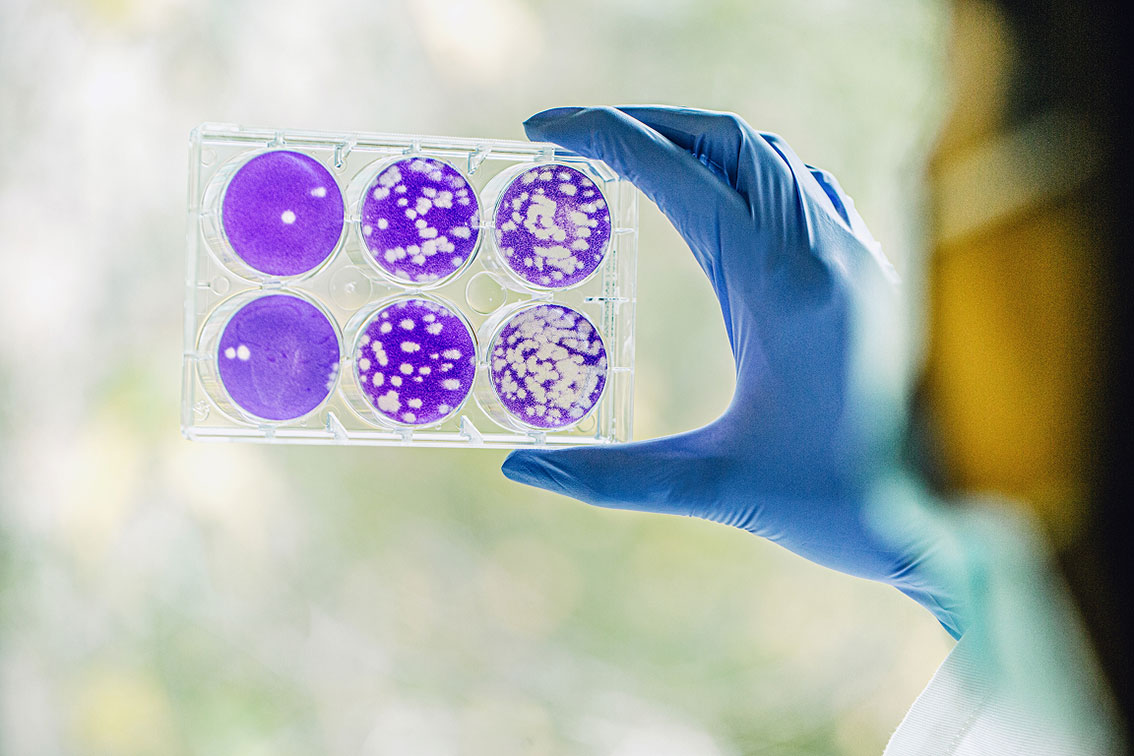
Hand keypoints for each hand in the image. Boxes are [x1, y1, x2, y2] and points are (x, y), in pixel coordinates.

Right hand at [501, 106, 964, 637]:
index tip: (544, 127)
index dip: (602, 137)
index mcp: (778, 284)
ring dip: (697, 144)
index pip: (678, 173)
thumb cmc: (834, 503)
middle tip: (578, 139)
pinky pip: (805, 188)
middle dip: (645, 124)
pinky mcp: (869, 270)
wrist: (943, 515)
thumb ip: (609, 478)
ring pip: (770, 156)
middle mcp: (823, 249)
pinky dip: (748, 174)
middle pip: (726, 139)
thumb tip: (522, 470)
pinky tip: (720, 206)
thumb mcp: (713, 487)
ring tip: (635, 162)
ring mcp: (855, 253)